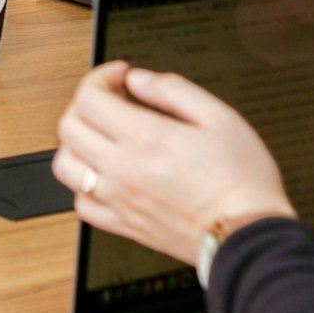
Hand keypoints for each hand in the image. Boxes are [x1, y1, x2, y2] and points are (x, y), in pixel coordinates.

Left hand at [52, 61, 292, 261]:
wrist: (248, 235)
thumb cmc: (242, 181)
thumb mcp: (219, 117)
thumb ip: (173, 90)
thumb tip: (139, 79)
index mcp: (145, 138)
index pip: (90, 98)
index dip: (100, 76)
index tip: (119, 76)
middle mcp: (123, 169)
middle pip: (69, 127)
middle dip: (84, 103)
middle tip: (110, 100)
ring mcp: (119, 200)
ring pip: (65, 166)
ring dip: (75, 143)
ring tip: (100, 135)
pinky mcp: (124, 226)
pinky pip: (82, 204)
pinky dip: (83, 185)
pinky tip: (103, 175)